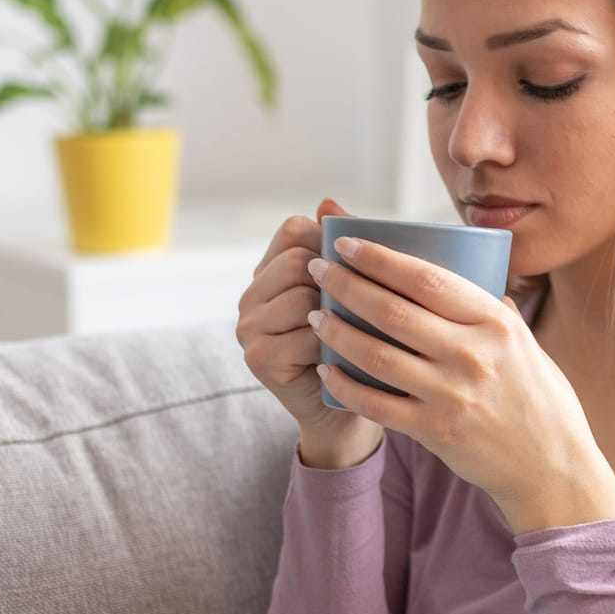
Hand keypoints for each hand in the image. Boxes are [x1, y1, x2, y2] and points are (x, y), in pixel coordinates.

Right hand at [235, 198, 383, 451]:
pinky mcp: (259, 358)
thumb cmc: (358, 345)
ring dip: (339, 314)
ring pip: (301, 295)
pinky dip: (334, 345)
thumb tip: (327, 201)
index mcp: (270, 272)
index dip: (328, 239)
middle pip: (296, 260)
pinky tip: (347, 357)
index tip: (359, 262)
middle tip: (364, 307)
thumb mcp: (356, 294)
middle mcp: (251, 297)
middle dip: (337, 280)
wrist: (347, 412)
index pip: (293, 230)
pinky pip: (305, 334)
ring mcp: (249, 328)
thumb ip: (344, 252)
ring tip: (359, 332)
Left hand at [307, 237, 614, 521]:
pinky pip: (376, 404)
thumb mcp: (526, 342)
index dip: (379, 258)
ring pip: (376, 355)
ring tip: (316, 317)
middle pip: (392, 311)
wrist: (551, 466)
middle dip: (345, 285)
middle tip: (317, 269)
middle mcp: (473, 355)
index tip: (347, 242)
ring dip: (337, 332)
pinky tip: (327, 371)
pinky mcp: (435, 432)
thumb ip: (492, 310)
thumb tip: (465, 273)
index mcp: (495, 322)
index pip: (426, 278)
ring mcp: (452, 395)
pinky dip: (345, 386)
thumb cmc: (539, 398)